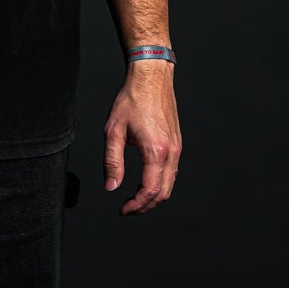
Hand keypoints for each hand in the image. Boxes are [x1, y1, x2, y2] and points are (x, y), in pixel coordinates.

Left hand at [103, 65, 181, 214]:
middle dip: (145, 206)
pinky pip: (172, 172)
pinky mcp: (177, 143)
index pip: (149, 191)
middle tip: (128, 209)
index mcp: (156, 151)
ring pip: (170, 184)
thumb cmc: (132, 99)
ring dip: (153, 197)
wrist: (151, 77)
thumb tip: (111, 187)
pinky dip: (160, 184)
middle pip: (163, 193)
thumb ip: (112, 162)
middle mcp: (171, 152)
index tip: (122, 210)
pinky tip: (145, 184)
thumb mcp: (113, 131)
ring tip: (135, 200)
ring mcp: (177, 148)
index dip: (136, 206)